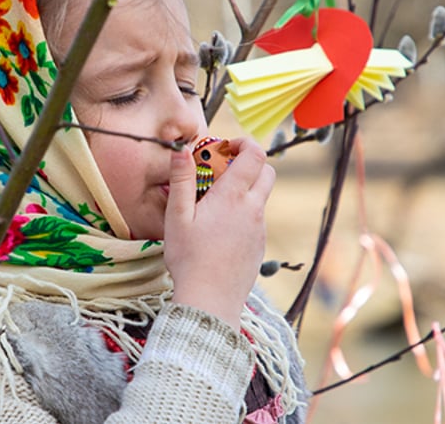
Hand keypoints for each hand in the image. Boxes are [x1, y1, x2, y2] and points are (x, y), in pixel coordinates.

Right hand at [164, 138, 274, 327]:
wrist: (210, 301)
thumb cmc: (189, 259)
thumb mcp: (177, 217)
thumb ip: (181, 180)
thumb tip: (181, 149)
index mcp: (233, 197)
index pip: (255, 155)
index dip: (244, 143)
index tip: (225, 147)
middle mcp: (253, 209)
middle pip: (267, 171)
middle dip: (249, 163)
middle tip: (222, 170)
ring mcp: (259, 228)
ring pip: (262, 196)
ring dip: (246, 188)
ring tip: (216, 202)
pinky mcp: (259, 245)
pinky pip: (258, 219)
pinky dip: (245, 212)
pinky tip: (220, 229)